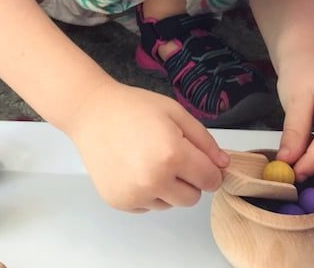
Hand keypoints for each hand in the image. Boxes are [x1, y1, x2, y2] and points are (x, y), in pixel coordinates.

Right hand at [64, 81, 229, 211]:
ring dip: (166, 188)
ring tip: (147, 160)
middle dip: (189, 180)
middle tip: (170, 157)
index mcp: (172, 155)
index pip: (210, 180)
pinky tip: (132, 168)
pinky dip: (146, 192)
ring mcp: (134, 194)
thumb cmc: (132, 107)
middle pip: (192, 198)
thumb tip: (223, 165)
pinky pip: (147, 206)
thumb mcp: (175, 113)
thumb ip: (204, 140)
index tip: (199, 160)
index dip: (209, 169)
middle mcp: (154, 180)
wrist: (90, 112)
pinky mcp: (119, 202)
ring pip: (169, 204)